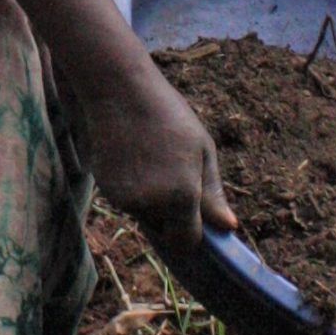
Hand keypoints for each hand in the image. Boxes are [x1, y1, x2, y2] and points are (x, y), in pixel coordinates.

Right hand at [82, 62, 235, 265]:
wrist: (121, 93)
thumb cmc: (170, 117)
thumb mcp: (202, 150)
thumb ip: (213, 195)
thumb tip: (228, 227)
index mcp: (182, 196)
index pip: (187, 241)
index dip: (193, 235)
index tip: (196, 221)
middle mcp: (152, 204)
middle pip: (165, 230)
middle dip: (172, 216)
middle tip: (174, 176)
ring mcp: (125, 199)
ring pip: (145, 215)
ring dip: (152, 200)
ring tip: (152, 158)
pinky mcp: (106, 191)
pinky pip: (127, 202)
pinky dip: (133, 190)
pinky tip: (134, 158)